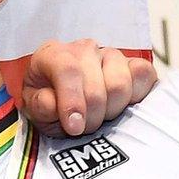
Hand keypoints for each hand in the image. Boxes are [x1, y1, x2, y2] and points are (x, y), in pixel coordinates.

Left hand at [20, 37, 157, 136]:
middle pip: (97, 87)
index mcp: (53, 55)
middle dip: (91, 117)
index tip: (74, 126)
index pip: (68, 71)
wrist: (67, 101)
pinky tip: (121, 106)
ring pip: (121, 86)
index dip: (73, 101)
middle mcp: (84, 50)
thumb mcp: (34, 108)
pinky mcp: (135, 64)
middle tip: (84, 128)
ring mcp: (112, 55)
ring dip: (111, 111)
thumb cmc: (49, 101)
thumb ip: (40, 106)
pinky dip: (136, 98)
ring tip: (99, 118)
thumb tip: (52, 103)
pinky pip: (145, 76)